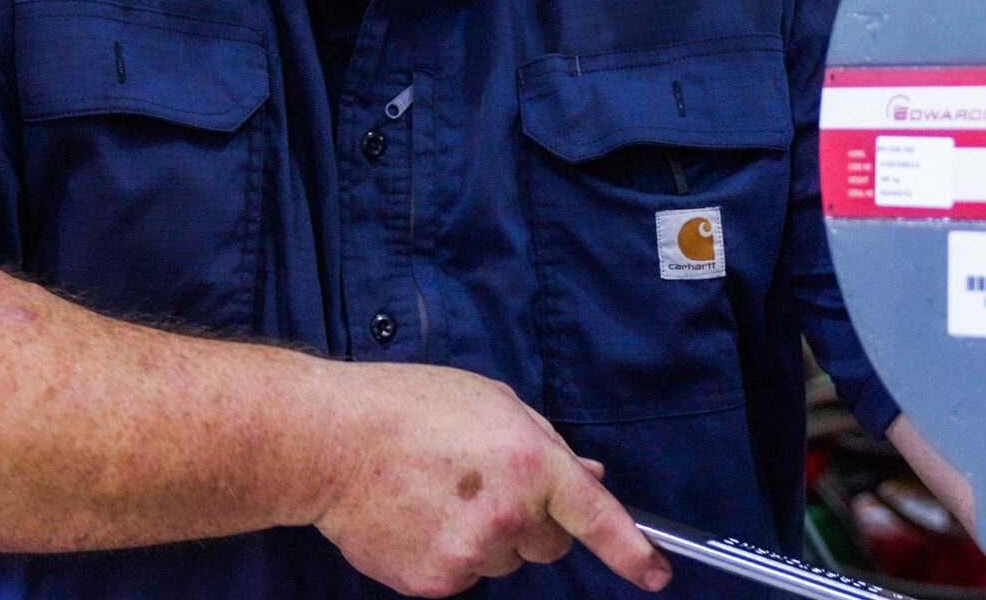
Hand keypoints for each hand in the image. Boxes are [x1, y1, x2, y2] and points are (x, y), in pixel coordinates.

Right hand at [303, 360, 671, 596]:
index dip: (632, 550)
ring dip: (488, 537)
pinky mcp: (434, 582)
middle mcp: (508, 515)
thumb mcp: (494, 403)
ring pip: (505, 561)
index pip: (596, 517)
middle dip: (532, 521)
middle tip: (486, 485)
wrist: (330, 443)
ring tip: (441, 494)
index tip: (655, 572)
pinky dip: (450, 553)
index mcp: (530, 462)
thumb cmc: (410, 407)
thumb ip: (547, 445)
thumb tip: (590, 479)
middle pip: (549, 544)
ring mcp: (470, 555)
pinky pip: (465, 576)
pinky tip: (419, 516)